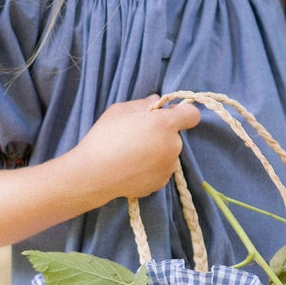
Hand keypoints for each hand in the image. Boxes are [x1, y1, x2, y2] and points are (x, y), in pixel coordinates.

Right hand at [70, 95, 200, 201]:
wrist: (93, 175)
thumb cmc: (105, 138)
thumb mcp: (120, 111)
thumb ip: (143, 104)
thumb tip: (156, 101)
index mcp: (165, 124)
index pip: (192, 115)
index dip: (183, 113)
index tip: (167, 115)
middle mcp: (173, 145)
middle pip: (175, 135)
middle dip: (162, 133)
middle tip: (138, 136)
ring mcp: (169, 166)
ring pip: (168, 153)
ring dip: (157, 151)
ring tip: (132, 154)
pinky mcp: (161, 183)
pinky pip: (161, 169)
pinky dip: (151, 168)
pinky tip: (132, 167)